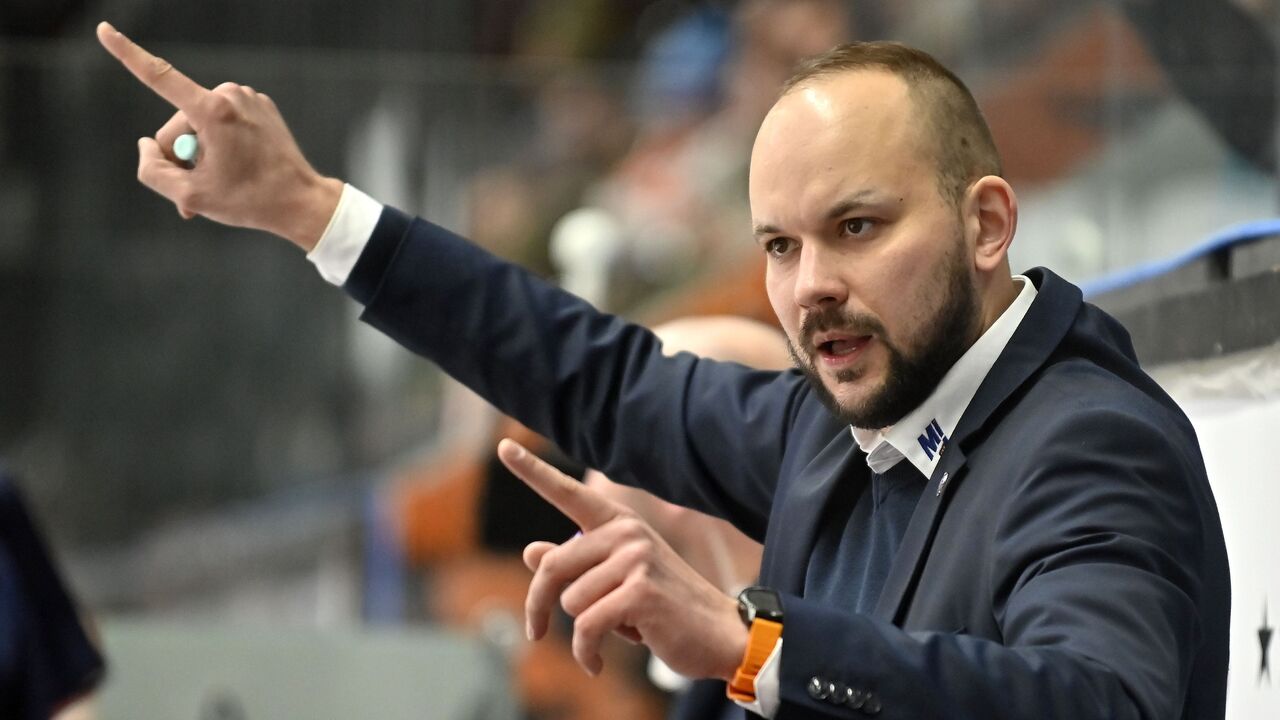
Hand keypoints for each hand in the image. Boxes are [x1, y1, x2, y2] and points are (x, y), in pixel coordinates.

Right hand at [95, 21, 342, 250]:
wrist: (301, 203)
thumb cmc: (249, 201)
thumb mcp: (190, 196)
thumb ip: (153, 170)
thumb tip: (146, 145)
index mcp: (213, 111)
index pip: (159, 77)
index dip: (127, 54)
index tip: (104, 31)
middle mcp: (230, 95)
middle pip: (178, 124)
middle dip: (182, 155)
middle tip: (201, 188)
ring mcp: (247, 98)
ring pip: (200, 125)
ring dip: (202, 154)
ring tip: (223, 181)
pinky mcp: (259, 106)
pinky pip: (223, 124)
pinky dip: (222, 146)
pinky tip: (238, 168)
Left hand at [497, 439, 747, 679]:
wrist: (720, 634)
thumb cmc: (665, 608)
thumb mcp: (617, 582)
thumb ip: (575, 565)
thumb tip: (530, 551)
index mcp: (619, 524)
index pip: (569, 493)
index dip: (533, 471)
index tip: (503, 447)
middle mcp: (627, 533)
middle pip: (551, 567)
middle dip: (537, 606)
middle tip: (534, 634)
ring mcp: (636, 559)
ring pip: (570, 602)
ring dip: (583, 631)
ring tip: (617, 633)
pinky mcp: (641, 592)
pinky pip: (586, 627)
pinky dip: (586, 652)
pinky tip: (596, 663)